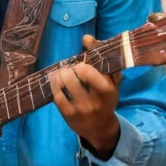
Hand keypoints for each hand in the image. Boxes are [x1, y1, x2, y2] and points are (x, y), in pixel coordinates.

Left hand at [49, 34, 121, 157]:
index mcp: (107, 90)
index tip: (80, 64)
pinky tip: (56, 83)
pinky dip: (54, 85)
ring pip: (62, 84)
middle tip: (69, 69)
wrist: (101, 128)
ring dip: (59, 75)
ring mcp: (80, 108)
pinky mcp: (68, 115)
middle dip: (69, 68)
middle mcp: (93, 100)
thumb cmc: (106, 99)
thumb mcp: (111, 80)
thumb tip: (86, 37)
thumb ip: (101, 58)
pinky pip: (56, 95)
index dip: (80, 64)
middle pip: (72, 75)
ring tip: (61, 74)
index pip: (87, 70)